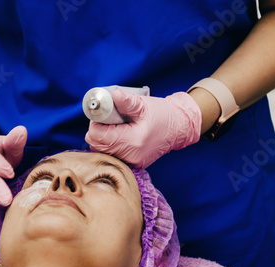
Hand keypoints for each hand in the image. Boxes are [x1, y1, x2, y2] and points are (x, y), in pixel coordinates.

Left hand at [85, 89, 201, 168]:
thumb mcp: (144, 105)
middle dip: (98, 130)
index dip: (95, 123)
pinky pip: (113, 155)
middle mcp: (130, 155)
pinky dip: (111, 145)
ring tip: (115, 126)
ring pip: (103, 151)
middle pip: (97, 145)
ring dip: (104, 138)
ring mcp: (132, 162)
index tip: (102, 114)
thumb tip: (113, 95)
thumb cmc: (164, 115)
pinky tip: (120, 135)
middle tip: (108, 119)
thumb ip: (127, 101)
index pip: (97, 136)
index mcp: (132, 141)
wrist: (179, 128)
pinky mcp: (133, 163)